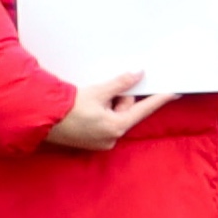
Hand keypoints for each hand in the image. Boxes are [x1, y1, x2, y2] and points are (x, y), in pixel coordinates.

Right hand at [46, 66, 170, 152]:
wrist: (42, 120)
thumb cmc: (69, 107)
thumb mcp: (98, 91)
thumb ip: (121, 83)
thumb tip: (138, 74)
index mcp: (117, 127)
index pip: (144, 109)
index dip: (160, 99)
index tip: (175, 93)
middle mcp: (112, 138)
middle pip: (127, 112)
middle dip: (119, 99)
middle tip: (104, 93)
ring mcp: (102, 142)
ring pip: (115, 117)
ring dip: (108, 105)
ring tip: (90, 102)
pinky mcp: (92, 142)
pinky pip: (105, 124)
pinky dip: (101, 114)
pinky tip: (87, 109)